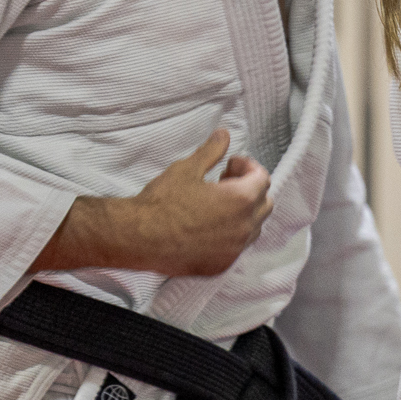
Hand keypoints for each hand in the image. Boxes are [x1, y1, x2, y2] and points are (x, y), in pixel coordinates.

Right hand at [30, 129, 273, 275]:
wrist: (137, 237)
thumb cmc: (161, 202)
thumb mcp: (187, 168)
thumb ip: (211, 151)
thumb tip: (224, 134)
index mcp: (241, 200)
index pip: (262, 179)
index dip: (247, 167)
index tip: (229, 164)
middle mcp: (244, 227)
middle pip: (264, 204)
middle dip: (249, 189)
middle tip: (223, 182)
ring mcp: (234, 249)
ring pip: (253, 227)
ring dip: (243, 212)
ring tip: (215, 204)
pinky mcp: (221, 265)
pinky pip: (237, 246)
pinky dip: (231, 234)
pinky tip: (208, 226)